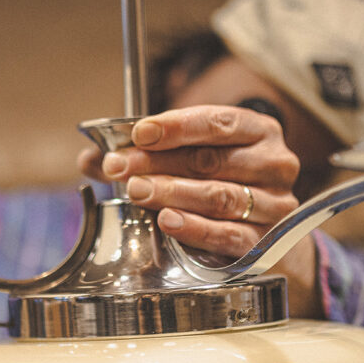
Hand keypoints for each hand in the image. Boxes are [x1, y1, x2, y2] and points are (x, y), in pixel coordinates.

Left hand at [78, 105, 300, 255]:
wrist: (260, 235)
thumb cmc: (217, 185)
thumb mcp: (185, 162)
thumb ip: (141, 157)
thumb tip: (89, 158)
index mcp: (257, 131)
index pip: (217, 122)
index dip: (176, 126)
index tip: (139, 133)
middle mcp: (274, 163)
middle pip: (209, 160)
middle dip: (157, 163)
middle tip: (118, 167)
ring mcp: (274, 203)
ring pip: (219, 196)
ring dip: (172, 193)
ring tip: (136, 191)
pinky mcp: (266, 241)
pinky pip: (227, 234)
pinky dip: (194, 228)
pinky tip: (166, 221)